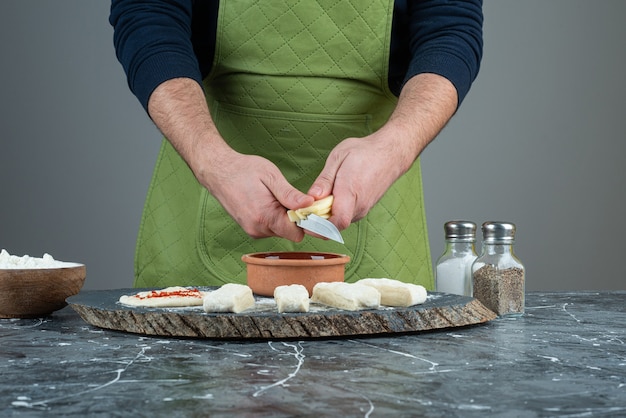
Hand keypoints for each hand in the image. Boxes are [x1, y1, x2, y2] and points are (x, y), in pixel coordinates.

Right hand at [147, 77, 314, 241]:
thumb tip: (310, 204)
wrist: (217, 170)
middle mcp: (258, 229)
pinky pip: (269, 228)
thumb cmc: (244, 170)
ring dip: (283, 217)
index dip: (305, 221)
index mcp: (265, 217)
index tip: (307, 207)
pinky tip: (267, 201)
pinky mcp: (249, 228)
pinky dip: (273, 218)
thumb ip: (290, 194)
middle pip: (289, 233)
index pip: (297, 234)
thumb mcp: (271, 176)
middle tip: (289, 197)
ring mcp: (252, 230)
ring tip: (274, 197)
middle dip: (294, 219)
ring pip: (279, 231)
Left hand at [307, 73, 457, 229]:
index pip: (335, 223)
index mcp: (350, 192)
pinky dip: (334, 212)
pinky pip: (346, 216)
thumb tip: (311, 198)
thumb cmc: (364, 152)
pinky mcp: (364, 208)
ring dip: (325, 217)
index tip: (304, 219)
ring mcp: (363, 209)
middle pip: (334, 225)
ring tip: (315, 202)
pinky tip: (328, 200)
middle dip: (317, 222)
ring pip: (339, 221)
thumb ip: (324, 180)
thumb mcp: (338, 158)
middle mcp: (359, 206)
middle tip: (302, 211)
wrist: (391, 153)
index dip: (318, 227)